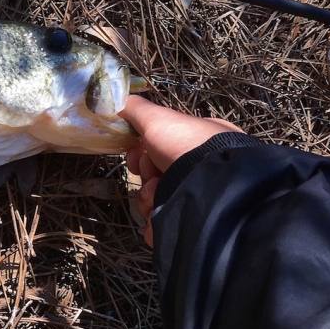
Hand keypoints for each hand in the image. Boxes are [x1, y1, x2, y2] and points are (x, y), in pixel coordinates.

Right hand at [119, 96, 242, 245]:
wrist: (213, 185)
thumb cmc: (187, 145)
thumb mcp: (159, 118)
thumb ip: (136, 109)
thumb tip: (116, 102)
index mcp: (199, 144)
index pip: (159, 148)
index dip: (141, 153)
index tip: (135, 156)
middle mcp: (201, 171)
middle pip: (154, 176)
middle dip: (147, 178)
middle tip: (153, 177)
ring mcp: (198, 198)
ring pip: (156, 202)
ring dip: (149, 199)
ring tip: (160, 198)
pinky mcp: (193, 224)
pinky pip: (162, 226)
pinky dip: (155, 224)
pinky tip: (160, 218)